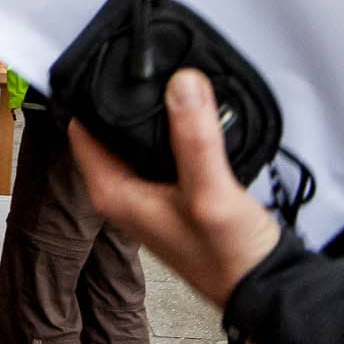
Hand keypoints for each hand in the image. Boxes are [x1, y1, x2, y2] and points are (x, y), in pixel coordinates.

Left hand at [69, 69, 281, 306]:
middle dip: (123, 95)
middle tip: (142, 57)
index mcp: (114, 192)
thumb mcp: (210, 193)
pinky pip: (164, 144)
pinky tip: (193, 106)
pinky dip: (176, 124)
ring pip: (138, 134)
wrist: (263, 286)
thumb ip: (194, 138)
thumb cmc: (229, 257)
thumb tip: (181, 85)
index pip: (80, 130)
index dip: (86, 95)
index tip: (102, 61)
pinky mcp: (177, 187)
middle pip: (109, 127)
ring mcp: (151, 189)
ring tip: (166, 71)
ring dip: (153, 109)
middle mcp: (125, 190)